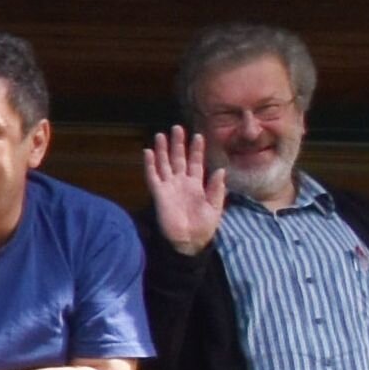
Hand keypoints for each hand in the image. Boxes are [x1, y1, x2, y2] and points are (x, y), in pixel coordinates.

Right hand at [140, 126, 226, 255]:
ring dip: (162, 150)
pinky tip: (148, 152)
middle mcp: (181, 183)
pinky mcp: (159, 194)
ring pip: (164, 164)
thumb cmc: (204, 227)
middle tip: (177, 128)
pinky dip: (150, 164)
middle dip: (178, 144)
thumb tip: (220, 170)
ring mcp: (169, 187)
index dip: (196, 149)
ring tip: (160, 135)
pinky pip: (153, 176)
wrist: (190, 242)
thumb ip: (216, 188)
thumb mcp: (215, 206)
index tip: (198, 135)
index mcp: (197, 185)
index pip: (195, 162)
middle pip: (178, 159)